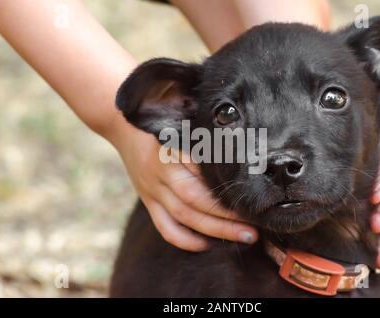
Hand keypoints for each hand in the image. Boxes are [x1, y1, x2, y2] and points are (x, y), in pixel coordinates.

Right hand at [110, 120, 257, 251]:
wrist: (123, 126)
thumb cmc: (164, 124)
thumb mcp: (185, 124)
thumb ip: (207, 139)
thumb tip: (243, 157)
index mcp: (174, 147)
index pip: (205, 170)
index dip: (228, 186)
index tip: (255, 195)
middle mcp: (162, 170)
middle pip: (196, 198)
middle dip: (228, 216)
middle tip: (256, 226)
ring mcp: (152, 188)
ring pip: (184, 216)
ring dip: (216, 230)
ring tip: (245, 236)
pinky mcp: (148, 201)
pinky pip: (165, 227)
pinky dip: (186, 240)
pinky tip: (208, 244)